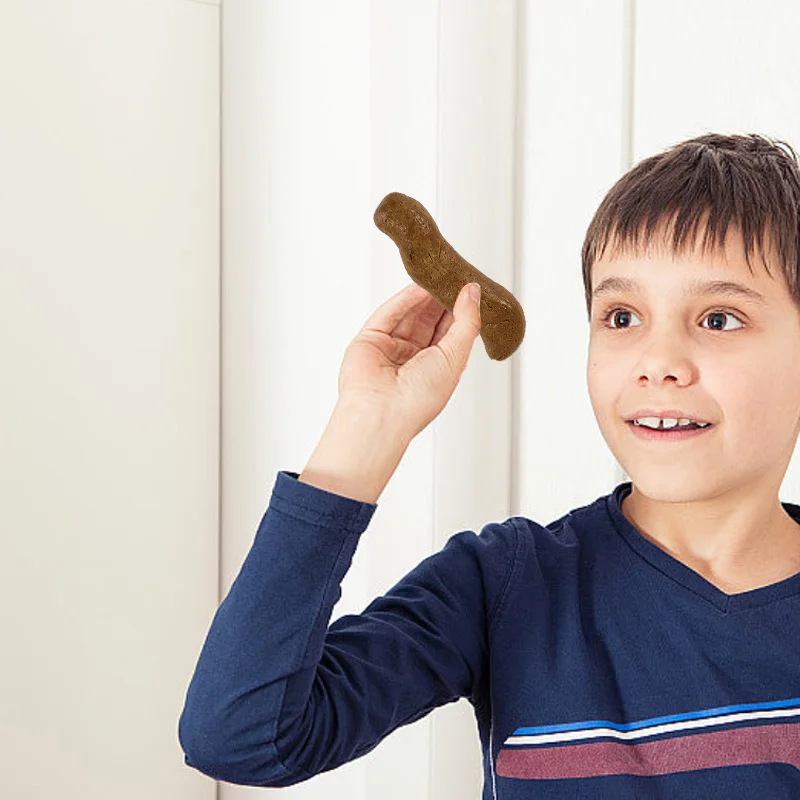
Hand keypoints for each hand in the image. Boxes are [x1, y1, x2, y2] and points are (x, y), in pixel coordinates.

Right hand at [337, 281, 481, 440]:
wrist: (382, 412)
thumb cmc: (419, 399)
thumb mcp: (456, 356)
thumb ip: (466, 322)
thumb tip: (473, 293)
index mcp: (437, 370)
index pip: (451, 333)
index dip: (461, 311)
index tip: (471, 289)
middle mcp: (413, 360)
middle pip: (430, 321)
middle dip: (443, 300)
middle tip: (454, 277)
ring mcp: (391, 349)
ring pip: (410, 315)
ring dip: (425, 296)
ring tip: (440, 275)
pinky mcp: (370, 340)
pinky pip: (389, 314)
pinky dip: (405, 299)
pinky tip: (420, 286)